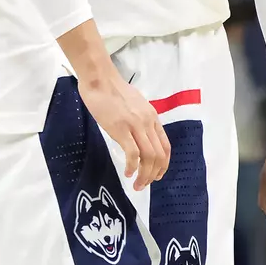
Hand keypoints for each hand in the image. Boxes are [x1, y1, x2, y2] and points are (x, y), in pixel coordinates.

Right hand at [80, 74, 169, 190]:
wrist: (100, 79)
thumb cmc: (112, 89)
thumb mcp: (135, 104)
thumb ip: (140, 119)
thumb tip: (139, 133)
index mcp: (152, 117)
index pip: (165, 146)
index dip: (163, 165)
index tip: (155, 175)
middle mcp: (148, 122)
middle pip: (159, 156)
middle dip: (153, 175)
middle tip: (143, 185)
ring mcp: (135, 126)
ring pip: (149, 158)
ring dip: (144, 176)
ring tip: (136, 184)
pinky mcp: (121, 129)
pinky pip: (133, 154)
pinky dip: (132, 167)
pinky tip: (127, 173)